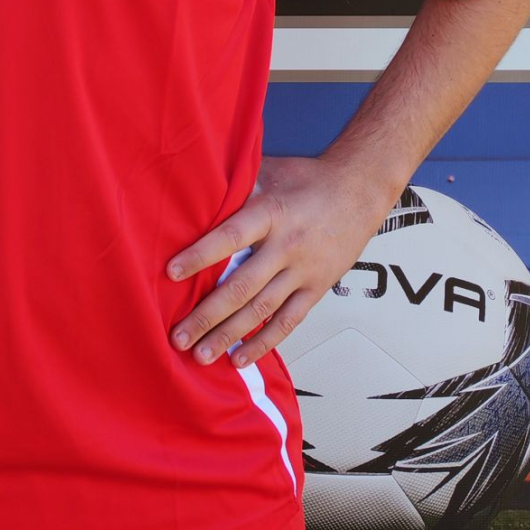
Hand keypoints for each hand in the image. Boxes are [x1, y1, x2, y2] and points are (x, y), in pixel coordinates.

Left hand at [166, 154, 390, 367]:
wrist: (359, 190)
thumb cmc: (309, 178)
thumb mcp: (270, 171)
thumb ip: (236, 187)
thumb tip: (196, 191)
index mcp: (271, 213)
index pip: (229, 237)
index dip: (200, 255)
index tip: (171, 273)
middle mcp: (286, 246)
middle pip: (241, 286)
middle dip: (207, 315)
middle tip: (178, 336)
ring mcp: (302, 271)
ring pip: (261, 310)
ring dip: (228, 336)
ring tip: (201, 355)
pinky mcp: (316, 288)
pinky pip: (288, 321)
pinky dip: (263, 342)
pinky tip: (240, 358)